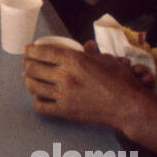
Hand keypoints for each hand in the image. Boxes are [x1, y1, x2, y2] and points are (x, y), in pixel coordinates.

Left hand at [21, 42, 148, 130]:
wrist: (129, 106)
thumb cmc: (121, 81)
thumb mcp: (106, 60)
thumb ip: (91, 53)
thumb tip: (87, 45)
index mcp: (74, 59)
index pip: (42, 52)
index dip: (30, 50)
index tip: (27, 50)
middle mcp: (65, 75)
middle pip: (33, 68)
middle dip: (27, 64)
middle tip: (27, 64)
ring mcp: (64, 95)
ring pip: (33, 86)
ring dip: (28, 81)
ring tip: (29, 79)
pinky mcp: (65, 111)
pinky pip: (41, 106)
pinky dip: (37, 101)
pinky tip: (39, 97)